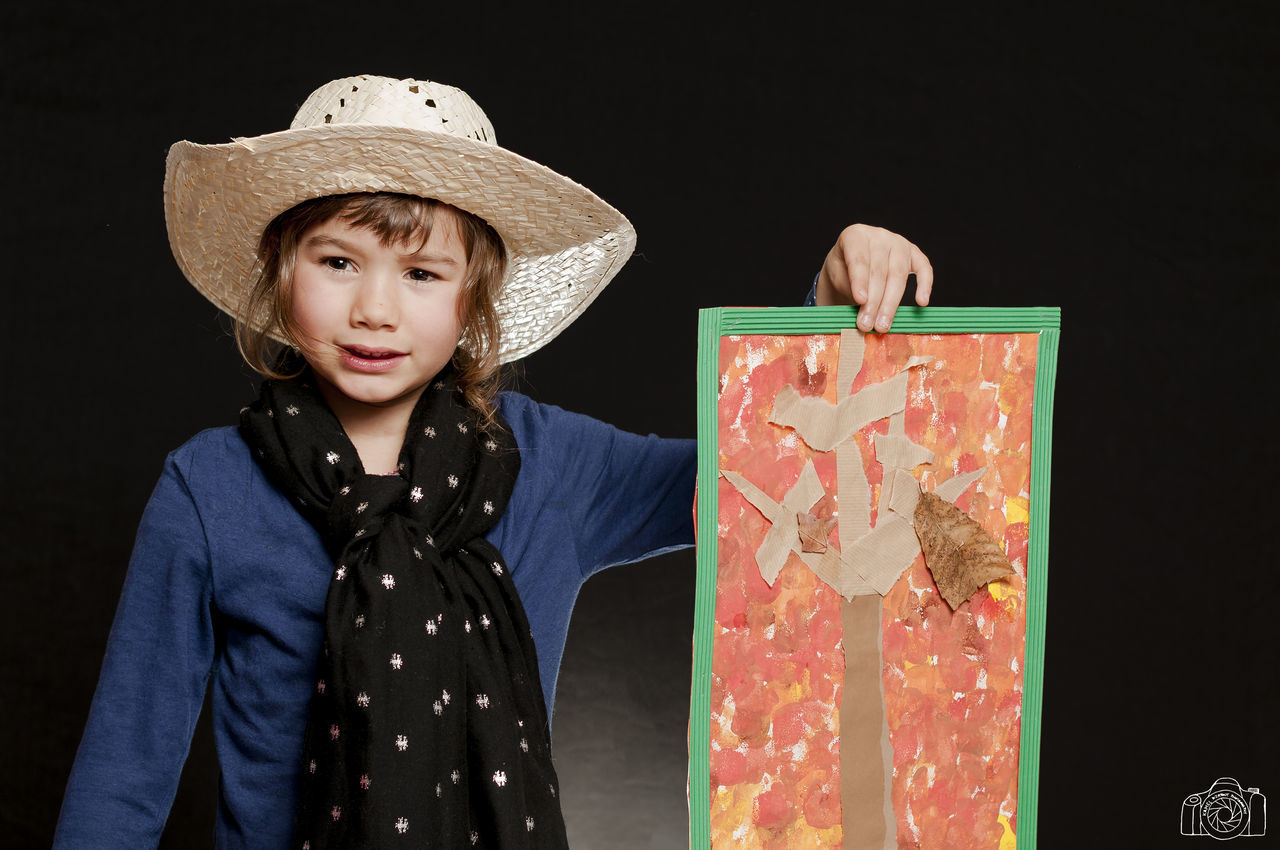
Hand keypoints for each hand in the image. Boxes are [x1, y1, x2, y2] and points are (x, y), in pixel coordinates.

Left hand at [816, 224, 932, 330]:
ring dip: (891, 303)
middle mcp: (878, 235)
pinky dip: (924, 285)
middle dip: (874, 301)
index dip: (860, 280)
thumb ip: (850, 291)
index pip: (859, 258)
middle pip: (879, 270)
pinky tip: (921, 302)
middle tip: (867, 324)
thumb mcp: (838, 278)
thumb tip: (863, 315)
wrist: (853, 265)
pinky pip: (924, 268)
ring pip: (898, 273)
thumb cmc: (844, 272)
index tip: (860, 301)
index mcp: (855, 236)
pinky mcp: (914, 253)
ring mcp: (898, 242)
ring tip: (883, 325)